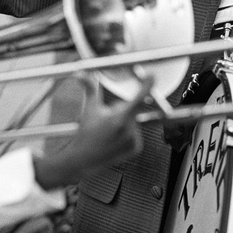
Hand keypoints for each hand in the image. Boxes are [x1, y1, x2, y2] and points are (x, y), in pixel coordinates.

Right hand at [33, 80, 150, 189]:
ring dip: (123, 122)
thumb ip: (89, 88)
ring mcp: (135, 140)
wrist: (84, 160)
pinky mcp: (136, 148)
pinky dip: (127, 133)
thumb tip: (80, 72)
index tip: (153, 75)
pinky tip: (114, 139)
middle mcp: (130, 129)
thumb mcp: (88, 109)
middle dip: (120, 110)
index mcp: (120, 117)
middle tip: (105, 121)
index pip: (139, 97)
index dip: (147, 85)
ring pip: (133, 121)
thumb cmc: (85, 133)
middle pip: (130, 109)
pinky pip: (136, 133)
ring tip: (108, 133)